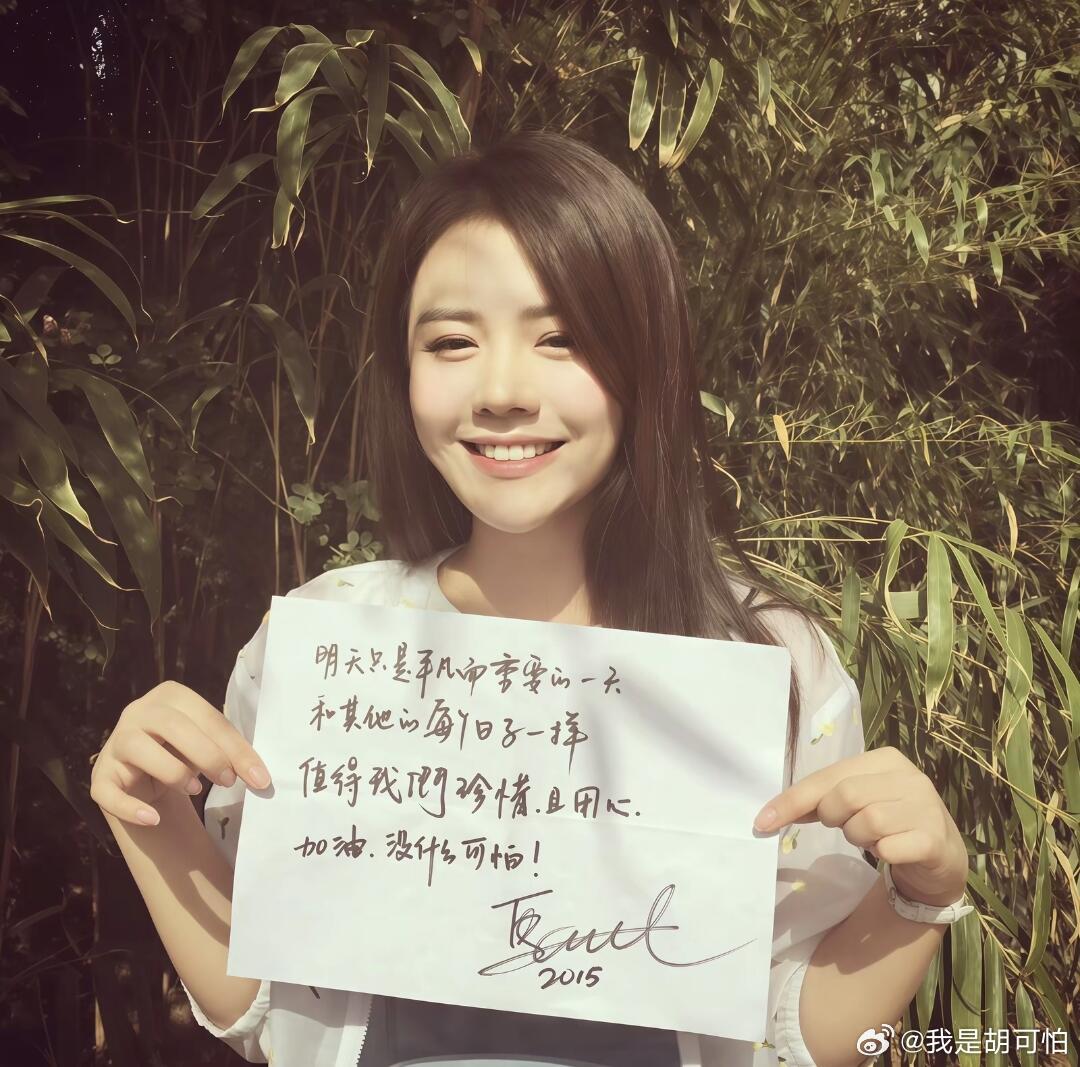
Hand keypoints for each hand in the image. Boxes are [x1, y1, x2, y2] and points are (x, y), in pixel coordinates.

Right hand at [90, 680, 271, 826]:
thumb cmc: (185, 755)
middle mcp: (137, 711)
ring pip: (138, 748)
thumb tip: (260, 775)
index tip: (259, 778)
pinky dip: (131, 807)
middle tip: (229, 781)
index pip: (207, 717)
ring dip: (173, 771)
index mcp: (171, 696)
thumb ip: (229, 752)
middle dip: (208, 756)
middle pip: (173, 726)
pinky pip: (107, 791)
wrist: (147, 780)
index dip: (235, 748)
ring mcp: (114, 743)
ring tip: (195, 790)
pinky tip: (153, 818)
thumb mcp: (209, 747)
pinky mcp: (100, 777)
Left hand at [752, 745, 968, 905]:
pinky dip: (881, 854)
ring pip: (867, 822)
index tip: (762, 822)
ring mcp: (925, 807)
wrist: (940, 855)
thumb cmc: (889, 820)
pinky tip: (891, 850)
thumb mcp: (856, 802)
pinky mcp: (934, 838)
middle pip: (846, 796)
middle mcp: (909, 777)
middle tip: (845, 826)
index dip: (793, 801)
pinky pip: (889, 848)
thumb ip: (821, 799)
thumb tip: (771, 814)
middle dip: (833, 818)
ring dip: (858, 837)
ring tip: (872, 837)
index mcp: (885, 759)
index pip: (828, 777)